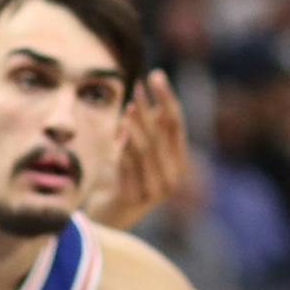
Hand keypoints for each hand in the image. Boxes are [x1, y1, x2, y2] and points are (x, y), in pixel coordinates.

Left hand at [89, 70, 189, 230]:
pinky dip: (124, 143)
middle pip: (162, 133)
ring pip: (146, 146)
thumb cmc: (125, 177)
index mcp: (179, 161)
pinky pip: (129, 163)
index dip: (167, 98)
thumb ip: (148, 130)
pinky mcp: (136, 196)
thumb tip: (149, 99)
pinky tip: (118, 127)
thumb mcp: (140, 150)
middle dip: (149, 106)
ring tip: (127, 104)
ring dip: (136, 122)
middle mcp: (173, 176)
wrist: (111, 215)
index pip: (176, 123)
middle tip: (138, 84)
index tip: (156, 75)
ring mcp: (156, 188)